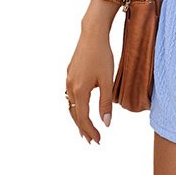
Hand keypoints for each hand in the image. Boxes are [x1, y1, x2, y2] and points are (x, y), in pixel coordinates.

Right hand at [65, 30, 114, 144]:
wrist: (92, 34)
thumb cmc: (102, 55)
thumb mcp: (107, 80)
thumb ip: (106, 102)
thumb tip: (106, 123)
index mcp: (80, 91)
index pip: (84, 118)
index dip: (91, 130)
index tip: (99, 140)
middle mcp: (70, 87)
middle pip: (75, 114)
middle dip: (83, 128)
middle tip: (92, 140)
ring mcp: (68, 80)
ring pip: (71, 105)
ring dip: (78, 119)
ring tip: (86, 129)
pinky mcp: (69, 73)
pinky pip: (70, 95)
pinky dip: (76, 106)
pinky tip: (81, 107)